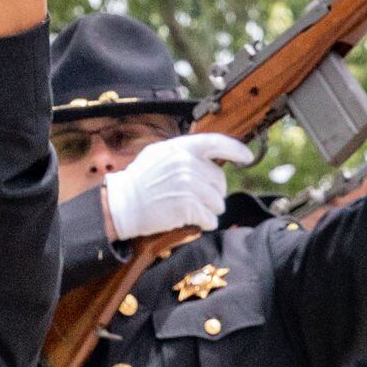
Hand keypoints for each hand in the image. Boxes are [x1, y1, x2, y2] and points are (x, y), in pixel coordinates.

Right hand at [102, 133, 253, 239]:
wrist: (120, 205)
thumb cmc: (138, 182)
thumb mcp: (158, 156)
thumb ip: (183, 154)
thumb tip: (208, 158)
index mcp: (180, 148)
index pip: (216, 143)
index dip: (235, 150)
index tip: (246, 157)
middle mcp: (186, 164)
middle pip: (220, 181)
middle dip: (213, 193)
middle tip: (194, 199)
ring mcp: (188, 185)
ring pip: (217, 202)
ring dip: (208, 210)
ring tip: (188, 210)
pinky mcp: (187, 207)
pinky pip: (210, 219)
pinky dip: (203, 223)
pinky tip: (189, 221)